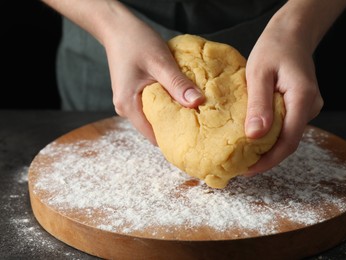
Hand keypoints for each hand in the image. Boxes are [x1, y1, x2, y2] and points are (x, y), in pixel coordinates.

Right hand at [103, 10, 203, 144]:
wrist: (117, 26)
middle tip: (199, 124)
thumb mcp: (160, 62)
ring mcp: (129, 101)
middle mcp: (126, 108)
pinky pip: (152, 106)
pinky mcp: (133, 94)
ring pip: (154, 117)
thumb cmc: (136, 41)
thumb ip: (177, 84)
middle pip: (154, 128)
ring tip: (193, 112)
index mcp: (128, 106)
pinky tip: (179, 98)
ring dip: (172, 114)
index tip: (195, 138)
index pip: (154, 136)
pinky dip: (166, 104)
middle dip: (176, 127)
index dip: (174, 138)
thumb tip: (197, 103)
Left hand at [244, 19, 322, 175]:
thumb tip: (255, 136)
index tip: (247, 170)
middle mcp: (310, 107)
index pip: (288, 141)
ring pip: (287, 136)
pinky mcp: (301, 106)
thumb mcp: (259, 73)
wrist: (291, 35)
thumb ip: (258, 104)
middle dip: (265, 159)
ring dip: (267, 149)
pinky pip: (286, 126)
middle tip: (239, 167)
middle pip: (288, 142)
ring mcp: (308, 107)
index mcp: (302, 98)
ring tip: (242, 156)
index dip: (268, 160)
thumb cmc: (274, 48)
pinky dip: (270, 135)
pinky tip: (252, 138)